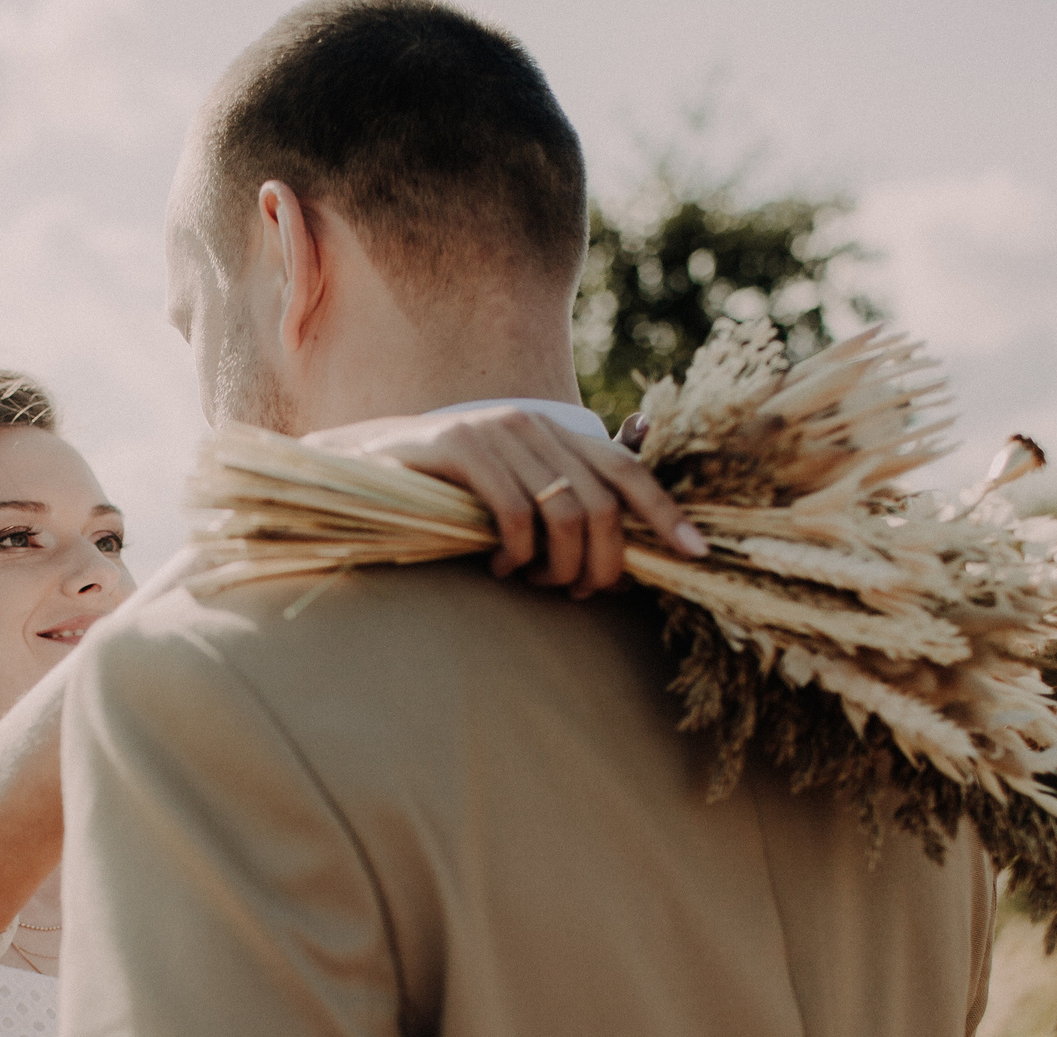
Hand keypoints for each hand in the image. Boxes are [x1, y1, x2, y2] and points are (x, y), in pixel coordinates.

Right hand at [301, 406, 709, 596]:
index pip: (627, 469)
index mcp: (555, 431)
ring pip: (564, 512)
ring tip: (538, 583)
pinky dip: (517, 554)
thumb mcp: (511, 493)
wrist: (362, 471)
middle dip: (603, 562)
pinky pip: (514, 513)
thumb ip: (563, 497)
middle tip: (580, 593)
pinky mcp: (459, 448)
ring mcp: (495, 432)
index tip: (695, 553)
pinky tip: (500, 568)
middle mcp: (533, 424)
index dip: (665, 512)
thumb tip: (622, 529)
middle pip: (602, 502)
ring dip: (559, 565)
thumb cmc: (445, 497)